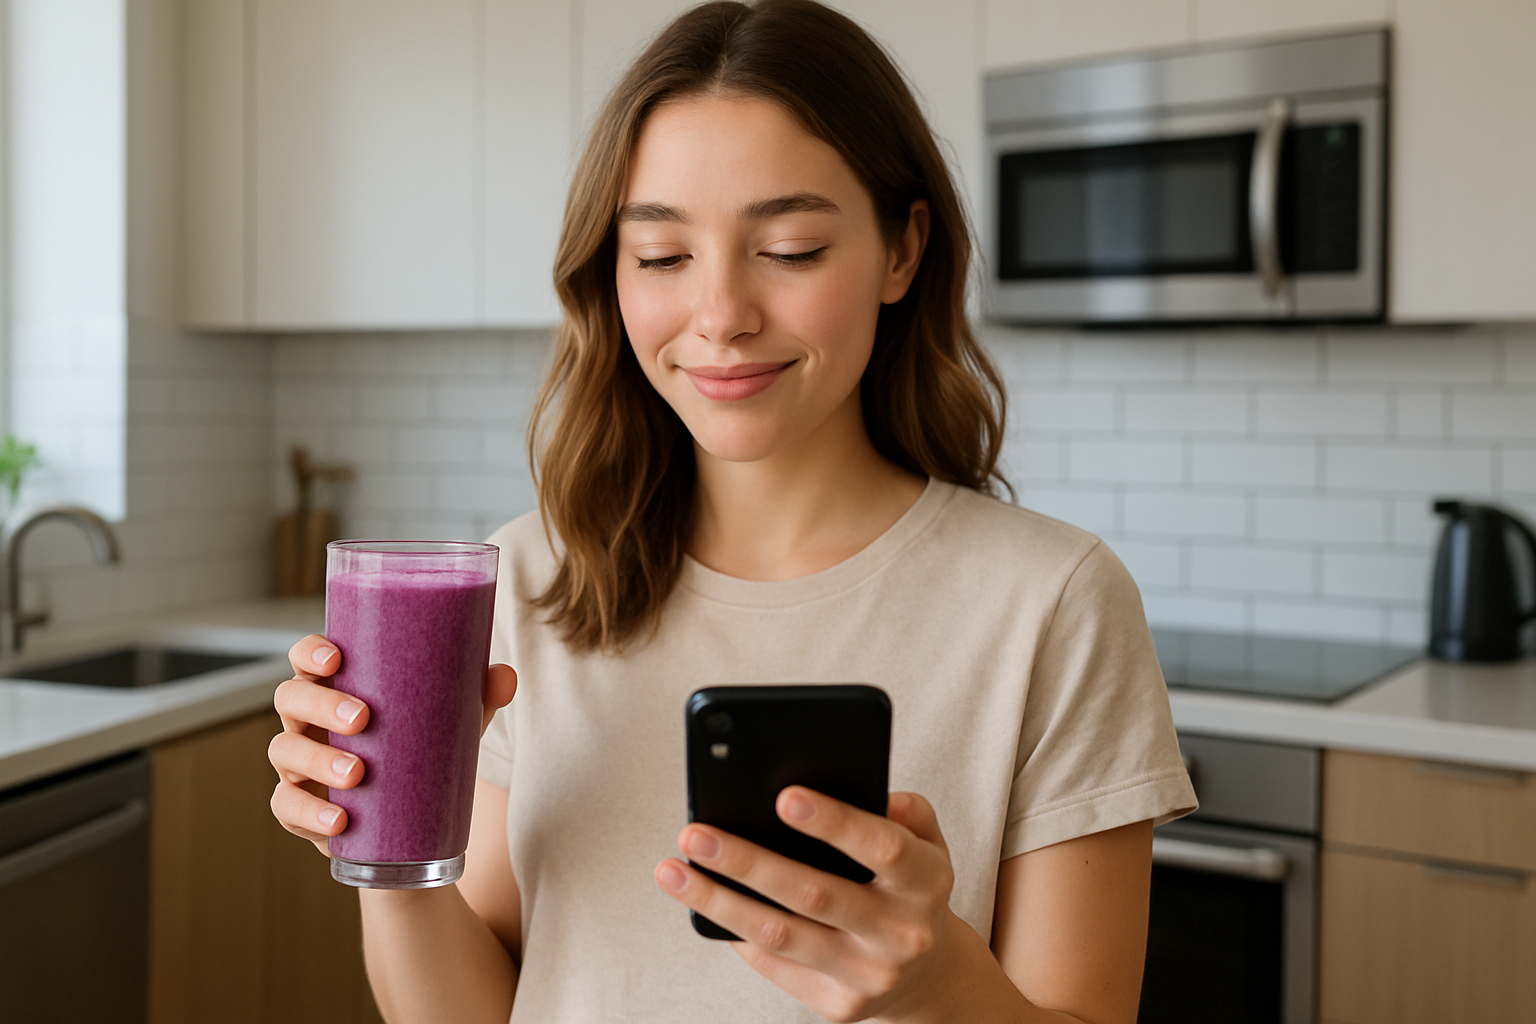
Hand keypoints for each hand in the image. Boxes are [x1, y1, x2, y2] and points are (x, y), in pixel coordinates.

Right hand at [267, 633, 517, 855]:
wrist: (408, 825)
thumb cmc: (418, 750)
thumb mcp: (448, 723)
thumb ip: (476, 697)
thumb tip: (506, 675)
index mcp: (336, 686)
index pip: (306, 658)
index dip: (310, 652)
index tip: (336, 658)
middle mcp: (307, 720)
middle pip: (290, 698)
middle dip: (320, 704)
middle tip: (362, 719)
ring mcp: (297, 765)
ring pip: (284, 751)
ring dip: (317, 760)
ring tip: (358, 773)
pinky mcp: (297, 809)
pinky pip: (285, 808)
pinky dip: (308, 813)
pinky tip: (339, 820)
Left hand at [655, 788, 963, 1023]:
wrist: (927, 976)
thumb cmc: (910, 889)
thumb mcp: (928, 843)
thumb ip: (909, 812)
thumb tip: (879, 795)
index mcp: (927, 882)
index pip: (883, 848)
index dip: (835, 823)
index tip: (785, 797)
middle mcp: (901, 933)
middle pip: (814, 894)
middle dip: (748, 862)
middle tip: (696, 834)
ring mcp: (868, 975)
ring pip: (781, 934)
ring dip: (719, 902)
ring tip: (674, 870)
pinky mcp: (838, 1005)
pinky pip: (775, 964)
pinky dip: (735, 933)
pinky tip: (702, 905)